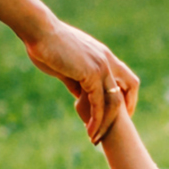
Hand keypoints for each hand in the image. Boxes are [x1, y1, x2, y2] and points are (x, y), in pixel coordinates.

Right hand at [26, 19, 138, 143]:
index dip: (126, 96)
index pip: (126, 78)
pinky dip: (96, 119)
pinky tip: (89, 130)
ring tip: (96, 138)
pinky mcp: (91, 74)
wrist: (39, 31)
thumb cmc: (46, 45)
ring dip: (107, 122)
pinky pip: (99, 103)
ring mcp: (101, 66)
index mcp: (103, 55)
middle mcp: (107, 60)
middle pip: (129, 88)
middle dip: (124, 112)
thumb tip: (79, 96)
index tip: (118, 113)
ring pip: (114, 101)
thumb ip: (76, 81)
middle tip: (113, 130)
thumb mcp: (66, 66)